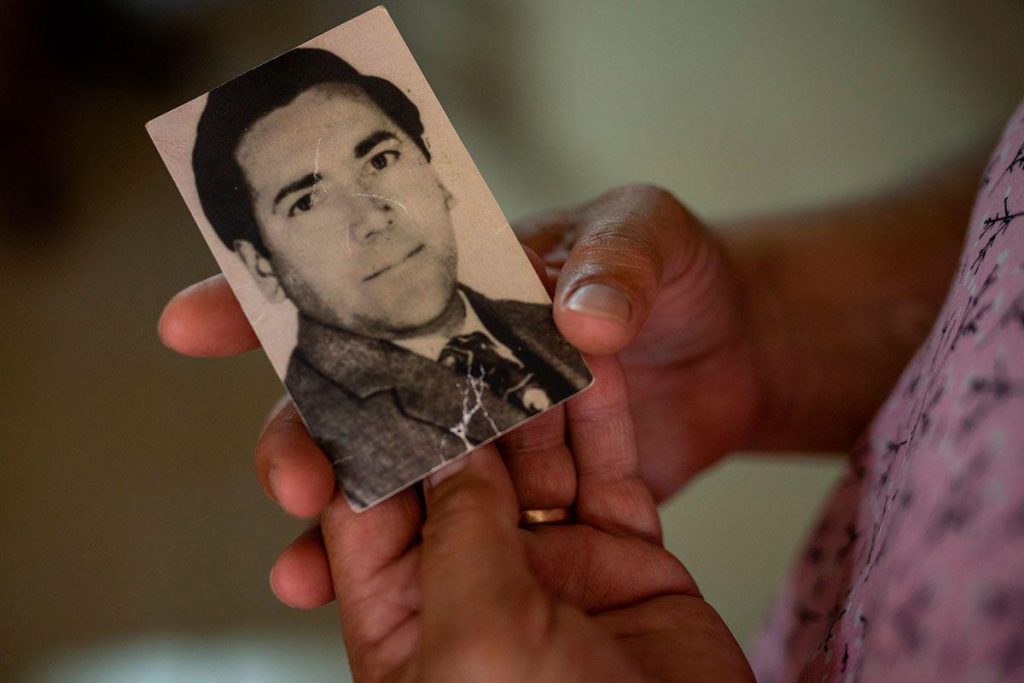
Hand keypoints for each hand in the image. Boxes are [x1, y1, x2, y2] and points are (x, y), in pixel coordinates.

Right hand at [157, 186, 770, 610]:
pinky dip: (432, 562)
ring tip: (303, 570)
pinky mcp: (540, 502)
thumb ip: (620, 267)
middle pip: (361, 404)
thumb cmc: (683, 274)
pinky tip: (381, 592)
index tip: (191, 324)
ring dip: (351, 524)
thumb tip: (582, 318)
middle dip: (309, 438)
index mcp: (466, 287)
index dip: (270, 306)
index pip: (354, 292)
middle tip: (288, 477)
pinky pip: (482, 534)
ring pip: (406, 482)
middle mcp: (462, 369)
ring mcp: (497, 443)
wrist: (740, 347)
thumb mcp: (653, 239)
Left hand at [280, 355, 750, 681]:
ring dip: (531, 390)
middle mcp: (471, 587)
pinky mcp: (622, 558)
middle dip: (451, 395)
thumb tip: (448, 451)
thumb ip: (457, 535)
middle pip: (450, 469)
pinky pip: (609, 468)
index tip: (363, 351)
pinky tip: (594, 356)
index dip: (361, 429)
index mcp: (405, 623)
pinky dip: (602, 414)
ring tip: (524, 313)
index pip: (363, 505)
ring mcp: (549, 568)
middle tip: (450, 314)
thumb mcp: (478, 642)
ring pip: (533, 457)